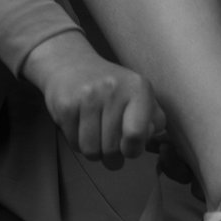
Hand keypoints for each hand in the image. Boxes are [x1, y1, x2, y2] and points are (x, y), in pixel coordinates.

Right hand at [21, 32, 166, 169]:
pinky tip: (81, 127)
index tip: (129, 147)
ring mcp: (88, 96)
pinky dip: (78, 143)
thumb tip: (146, 138)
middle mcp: (113, 89)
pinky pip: (74, 144)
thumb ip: (153, 120)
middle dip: (112, 156)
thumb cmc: (112, 88)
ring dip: (94, 152)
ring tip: (96, 136)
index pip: (136, 134)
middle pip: (112, 149)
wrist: (71, 64)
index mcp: (138, 88)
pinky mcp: (66, 105)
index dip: (133, 150)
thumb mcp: (140, 96)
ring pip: (91, 150)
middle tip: (110, 145)